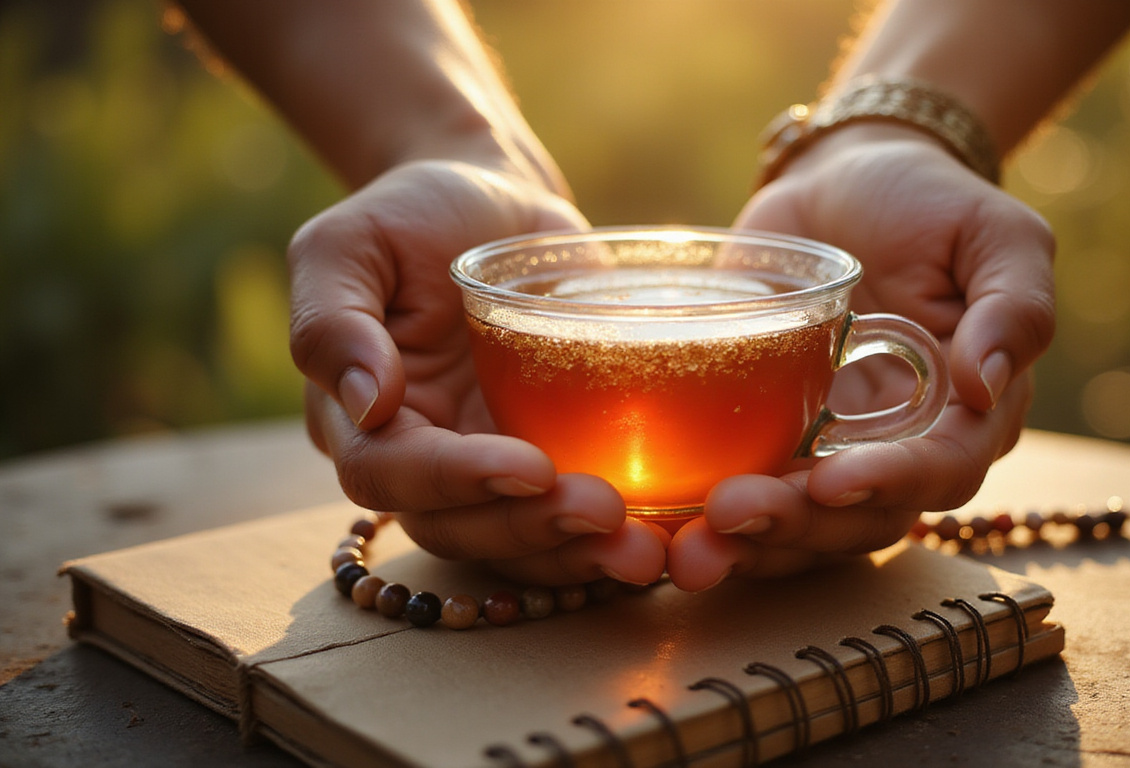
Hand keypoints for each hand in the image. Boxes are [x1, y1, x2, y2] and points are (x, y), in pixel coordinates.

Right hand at [289, 160, 667, 585]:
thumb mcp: (350, 244)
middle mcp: (423, 460)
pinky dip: (609, 539)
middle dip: (532, 531)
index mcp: (360, 419)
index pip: (391, 474)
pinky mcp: (549, 460)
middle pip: (460, 527)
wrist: (492, 199)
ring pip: (517, 542)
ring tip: (645, 550)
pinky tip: (664, 538)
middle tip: (607, 514)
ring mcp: (489, 467)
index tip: (530, 469)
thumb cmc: (412, 213)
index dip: (458, 482)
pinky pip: (568, 520)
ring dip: (578, 555)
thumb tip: (369, 403)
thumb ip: (332, 321)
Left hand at [666, 125, 1054, 590]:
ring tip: (689, 545)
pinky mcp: (765, 437)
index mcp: (967, 416)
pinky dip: (700, 518)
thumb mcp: (996, 234)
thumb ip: (1014, 306)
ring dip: (744, 543)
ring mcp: (827, 450)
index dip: (888, 486)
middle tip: (731, 512)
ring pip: (795, 525)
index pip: (937, 472)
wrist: (844, 179)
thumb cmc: (931, 201)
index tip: (830, 481)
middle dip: (796, 527)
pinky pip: (740, 489)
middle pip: (856, 519)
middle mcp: (898, 451)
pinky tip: (656, 527)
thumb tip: (984, 383)